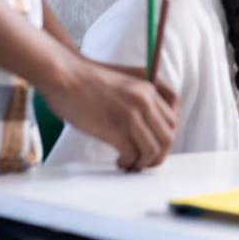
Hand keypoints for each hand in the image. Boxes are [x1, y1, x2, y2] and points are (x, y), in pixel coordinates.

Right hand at [39, 53, 179, 170]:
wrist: (64, 75)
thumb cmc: (88, 79)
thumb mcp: (124, 79)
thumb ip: (140, 95)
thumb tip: (148, 122)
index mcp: (149, 86)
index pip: (174, 117)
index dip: (166, 135)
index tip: (155, 145)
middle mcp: (145, 99)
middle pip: (168, 136)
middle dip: (159, 154)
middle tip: (145, 162)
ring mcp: (131, 114)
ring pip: (153, 149)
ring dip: (144, 163)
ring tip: (130, 164)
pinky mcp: (115, 129)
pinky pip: (133, 155)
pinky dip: (128, 163)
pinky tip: (119, 162)